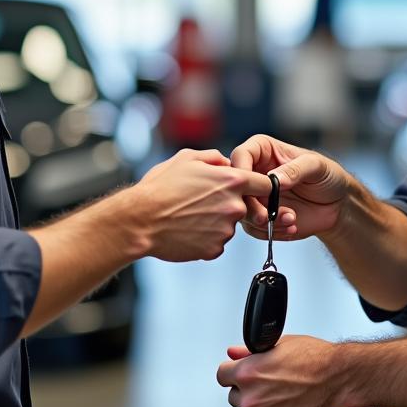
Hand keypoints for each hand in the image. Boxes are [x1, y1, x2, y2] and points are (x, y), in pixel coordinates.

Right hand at [133, 148, 273, 261]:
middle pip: (245, 205)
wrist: (140, 220)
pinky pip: (217, 242)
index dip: (262, 185)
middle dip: (228, 203)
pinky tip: (187, 229)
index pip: (265, 183)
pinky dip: (206, 237)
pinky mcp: (215, 249)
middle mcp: (234, 206)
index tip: (257, 189)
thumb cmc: (161, 187)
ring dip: (216, 221)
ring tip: (189, 215)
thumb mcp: (187, 158)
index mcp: (232, 181)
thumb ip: (214, 158)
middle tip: (202, 201)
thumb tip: (227, 162)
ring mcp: (226, 230)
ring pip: (229, 224)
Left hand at [217, 335, 346, 406]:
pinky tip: (290, 403)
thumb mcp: (278, 344)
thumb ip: (248, 351)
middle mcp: (251, 399)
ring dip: (261, 404)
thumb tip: (233, 352)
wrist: (338, 379)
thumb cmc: (314, 359)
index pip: (222, 375)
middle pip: (234, 395)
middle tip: (268, 380)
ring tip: (284, 390)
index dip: (233, 370)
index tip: (240, 370)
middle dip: (246, 388)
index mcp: (247, 374)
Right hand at [230, 134, 350, 240]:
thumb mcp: (315, 166)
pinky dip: (271, 231)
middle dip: (250, 204)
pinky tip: (291, 227)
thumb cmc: (327, 176)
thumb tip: (275, 179)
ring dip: (264, 221)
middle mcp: (255, 173)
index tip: (252, 188)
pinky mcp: (261, 217)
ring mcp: (256, 196)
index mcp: (262, 150)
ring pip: (243, 210)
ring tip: (291, 220)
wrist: (337, 205)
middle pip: (236, 188)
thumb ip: (295, 170)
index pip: (240, 156)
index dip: (241, 172)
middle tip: (266, 216)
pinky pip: (254, 228)